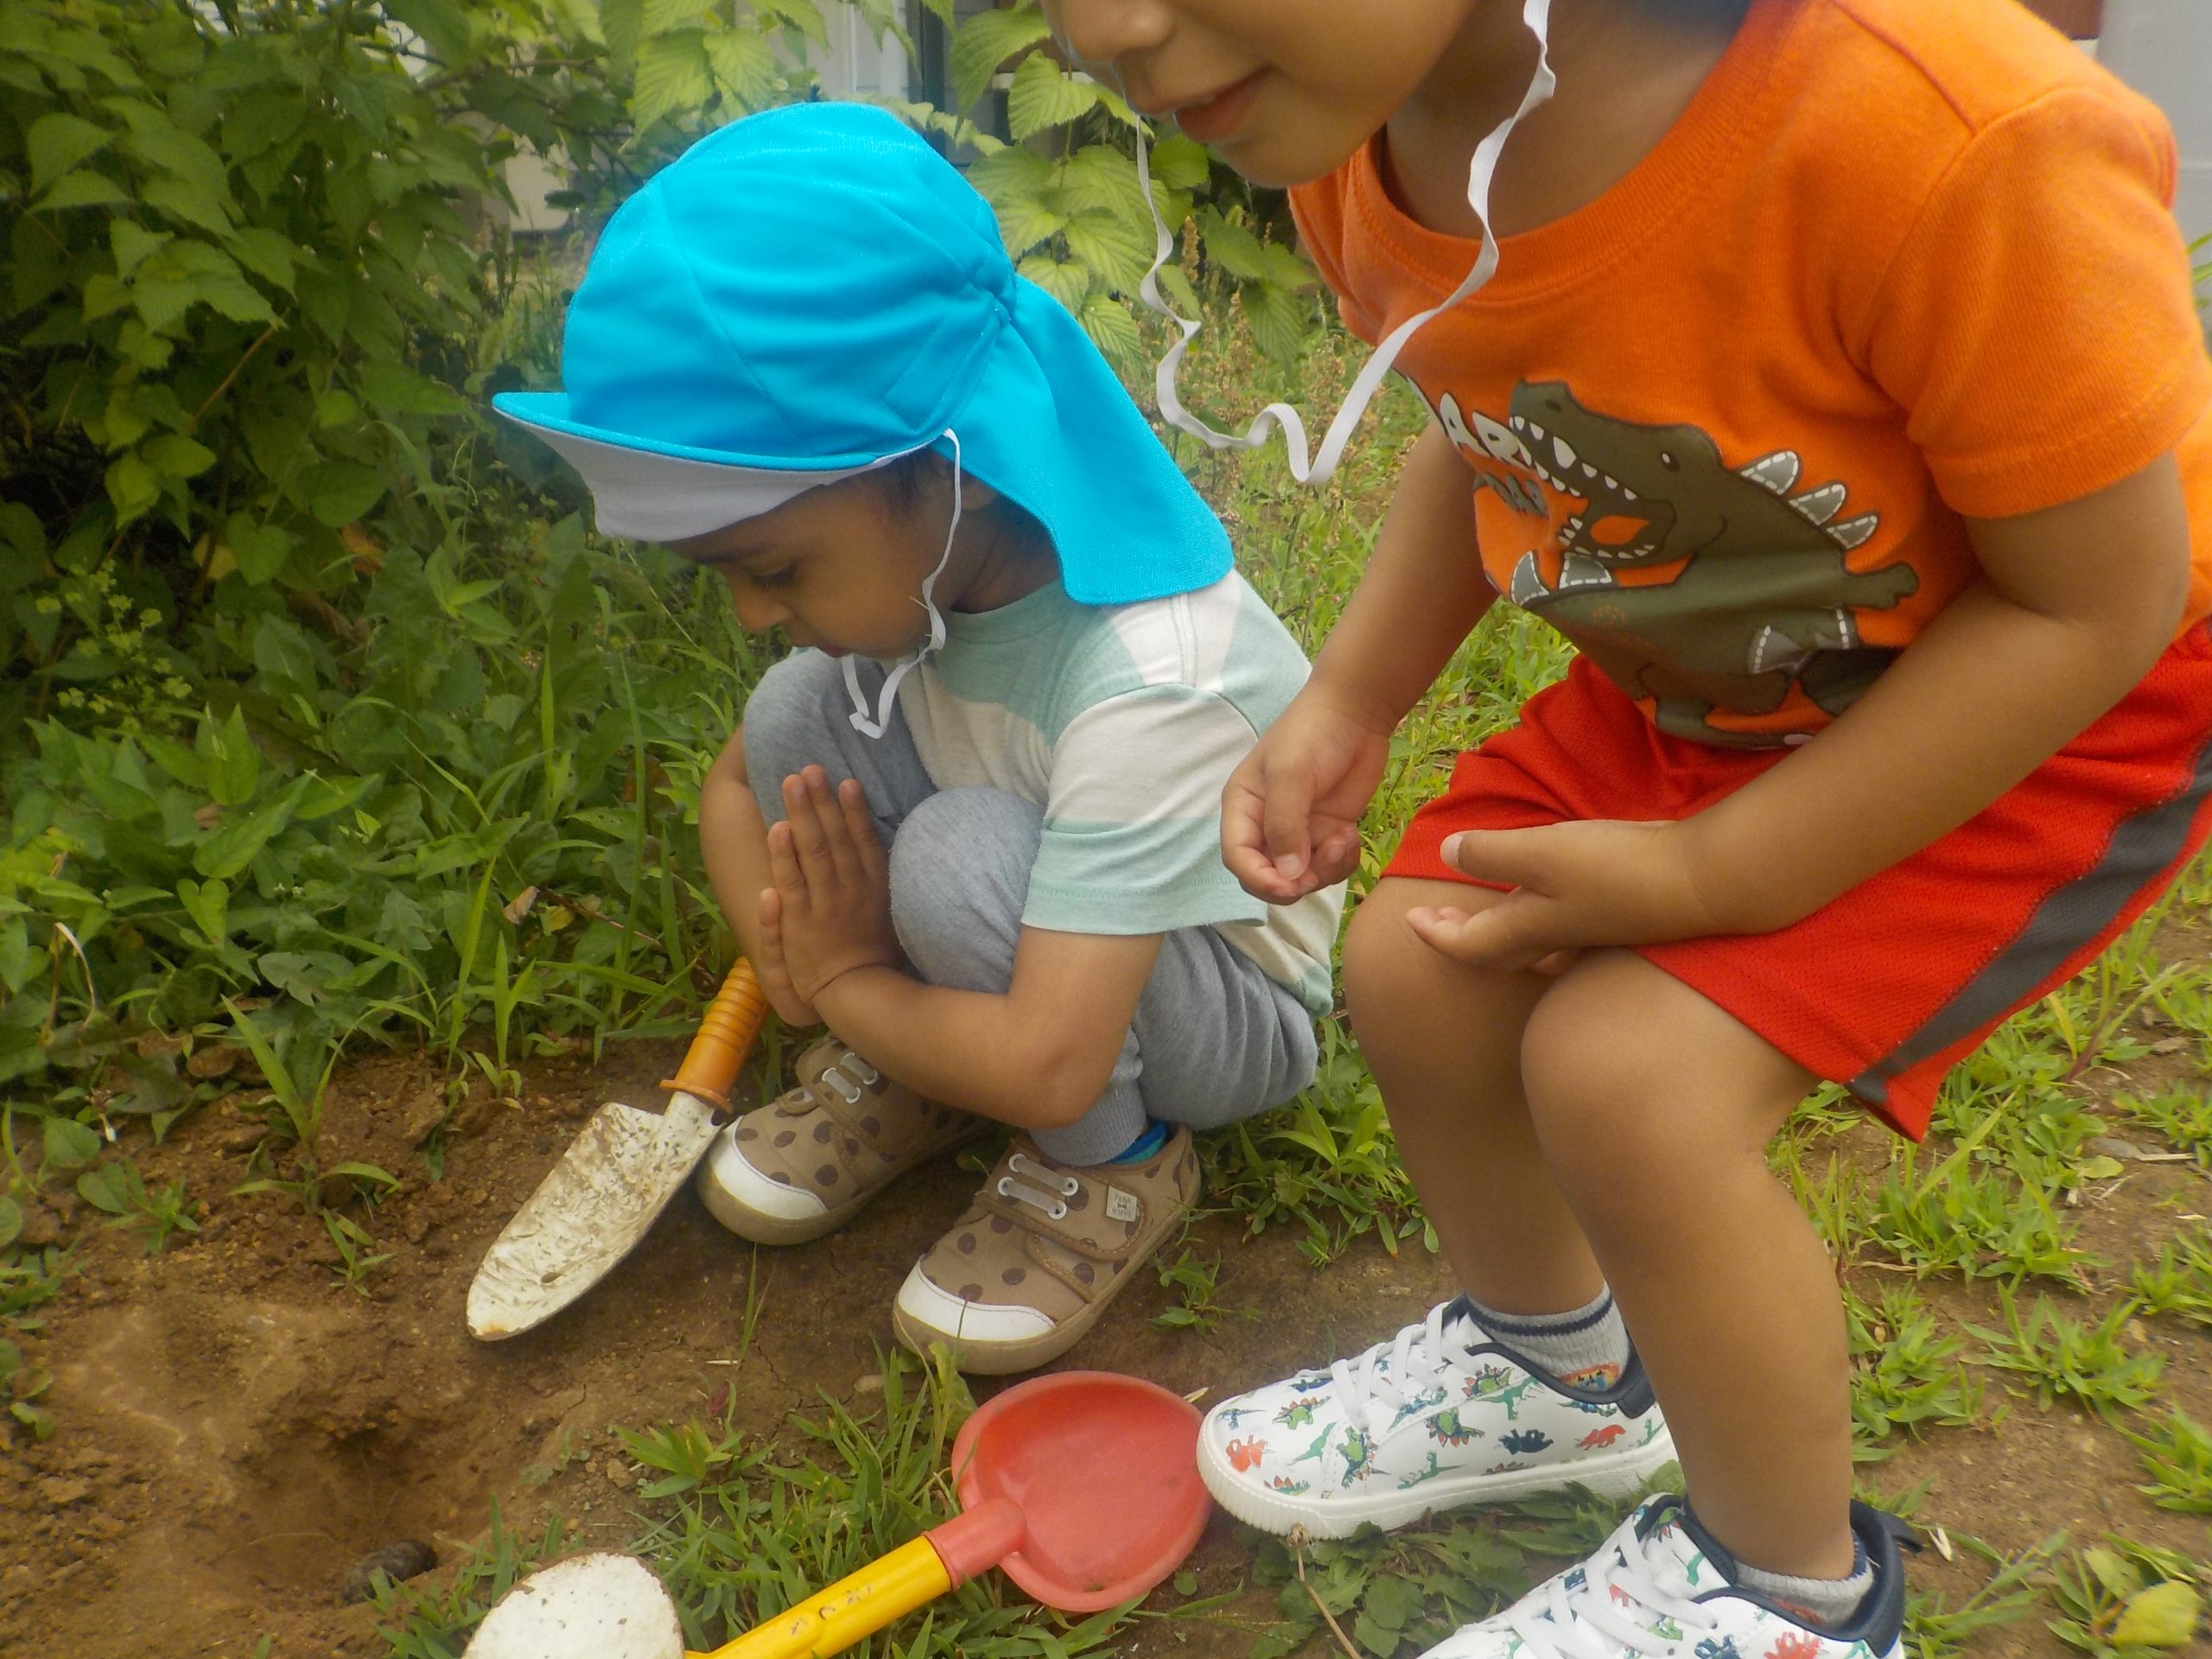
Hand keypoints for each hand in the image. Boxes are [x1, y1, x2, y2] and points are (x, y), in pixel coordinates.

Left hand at [757, 767, 903, 1007]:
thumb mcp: (890, 909)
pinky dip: (783, 856)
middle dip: (820, 801)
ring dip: (801, 815)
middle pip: (834, 837)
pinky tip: (777, 829)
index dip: (854, 809)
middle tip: (809, 768)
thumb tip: (875, 842)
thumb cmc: (875, 951)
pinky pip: (792, 882)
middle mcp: (850, 889)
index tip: (847, 780)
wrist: (860, 991)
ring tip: (790, 783)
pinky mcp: (800, 920)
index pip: (863, 840)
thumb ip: (881, 875)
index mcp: (872, 885)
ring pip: (812, 852)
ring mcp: (825, 903)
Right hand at [1223, 683, 1392, 902]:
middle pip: (1266, 876)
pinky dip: (1341, 861)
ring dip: (1323, 870)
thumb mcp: (1291, 774)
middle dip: (1292, 882)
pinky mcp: (1327, 832)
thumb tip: (1287, 874)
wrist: (1356, 712)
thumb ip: (1285, 824)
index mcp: (1243, 808)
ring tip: (1343, 838)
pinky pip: (1328, 867)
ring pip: (1301, 877)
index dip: (1258, 879)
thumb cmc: (1312, 734)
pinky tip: (1351, 833)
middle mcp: (1265, 825)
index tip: (1289, 886)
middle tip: (1319, 867)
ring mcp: (1299, 831)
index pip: (1237, 857)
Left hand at [1406, 818, 1737, 974]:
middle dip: (1461, 936)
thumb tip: (1447, 854)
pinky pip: (1562, 928)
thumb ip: (1490, 854)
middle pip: (1495, 950)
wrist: (1703, 882)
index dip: (1434, 934)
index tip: (1408, 918)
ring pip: (1529, 943)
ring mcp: (1587, 932)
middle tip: (1435, 919)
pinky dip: (1541, 916)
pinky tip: (1551, 897)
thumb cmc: (1615, 870)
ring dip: (1499, 927)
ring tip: (1484, 907)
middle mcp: (1553, 939)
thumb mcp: (1541, 854)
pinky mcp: (1616, 917)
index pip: (1466, 946)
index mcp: (1527, 930)